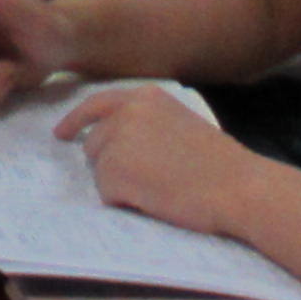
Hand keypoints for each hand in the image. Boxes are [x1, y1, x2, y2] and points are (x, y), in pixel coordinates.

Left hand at [56, 84, 266, 237]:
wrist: (239, 187)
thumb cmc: (219, 165)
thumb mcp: (180, 123)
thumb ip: (146, 123)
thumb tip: (113, 140)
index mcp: (145, 97)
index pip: (97, 104)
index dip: (76, 120)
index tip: (61, 133)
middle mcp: (126, 111)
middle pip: (94, 143)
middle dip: (110, 165)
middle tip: (148, 181)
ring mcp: (118, 140)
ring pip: (99, 170)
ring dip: (121, 184)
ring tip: (160, 187)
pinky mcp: (116, 171)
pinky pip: (107, 194)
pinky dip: (126, 202)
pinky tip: (156, 199)